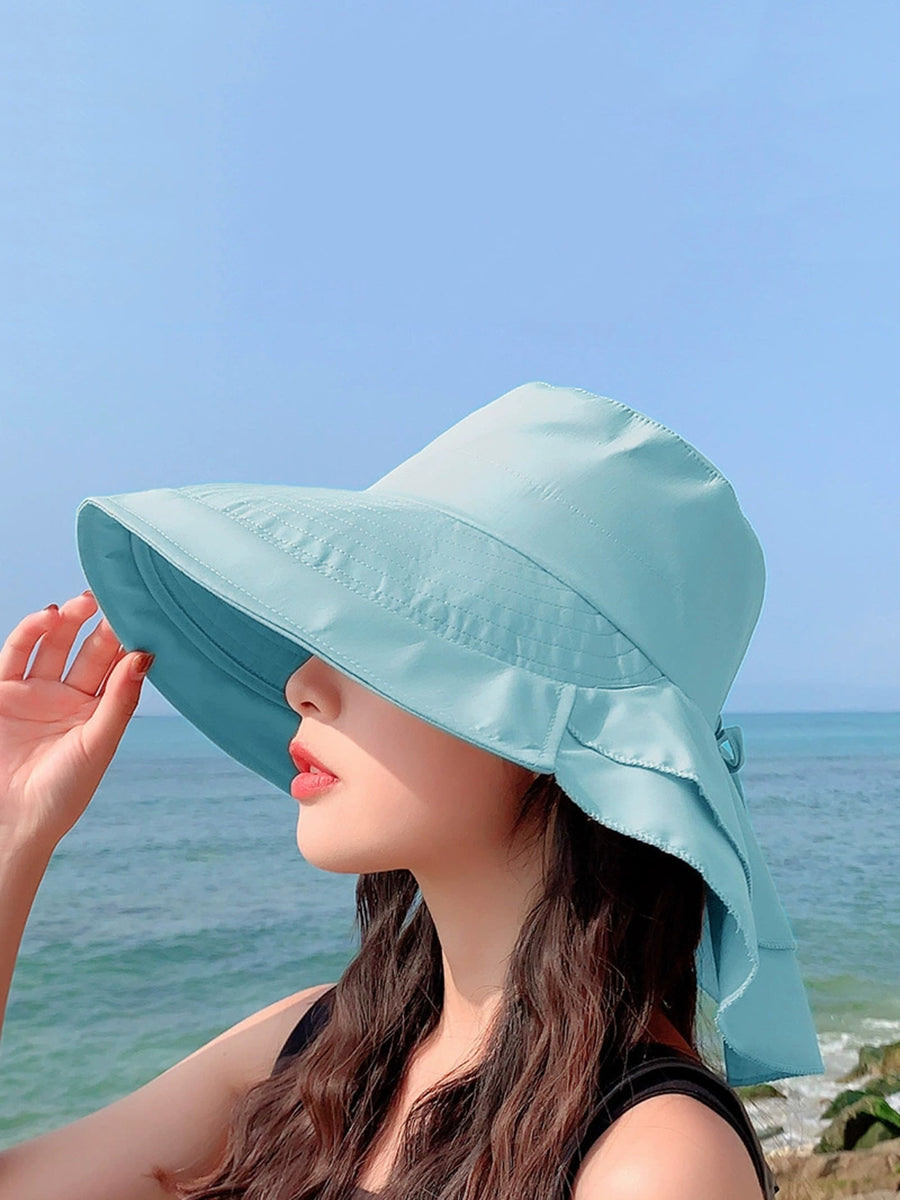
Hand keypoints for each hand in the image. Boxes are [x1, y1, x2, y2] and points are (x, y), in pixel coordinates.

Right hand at [0, 591, 152, 852]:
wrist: (11, 822)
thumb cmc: (63, 794)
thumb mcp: (97, 745)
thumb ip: (120, 701)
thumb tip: (145, 657)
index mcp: (98, 710)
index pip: (117, 666)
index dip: (129, 641)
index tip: (145, 615)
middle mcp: (68, 696)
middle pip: (89, 650)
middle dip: (102, 625)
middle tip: (115, 600)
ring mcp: (34, 692)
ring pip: (55, 644)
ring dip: (68, 621)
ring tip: (82, 604)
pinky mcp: (2, 691)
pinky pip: (16, 653)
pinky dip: (30, 631)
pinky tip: (49, 617)